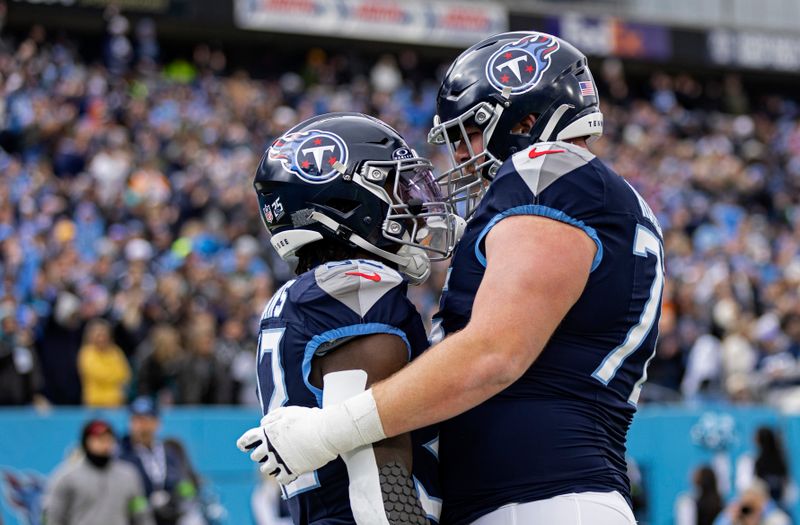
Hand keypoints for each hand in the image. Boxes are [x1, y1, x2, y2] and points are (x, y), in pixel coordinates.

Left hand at [236, 391, 385, 484]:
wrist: (326, 432)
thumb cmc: (309, 419)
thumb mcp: (289, 412)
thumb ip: (273, 417)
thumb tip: (262, 424)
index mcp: (268, 433)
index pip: (247, 440)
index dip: (244, 443)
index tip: (244, 445)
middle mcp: (271, 448)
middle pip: (255, 456)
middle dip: (260, 453)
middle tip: (270, 450)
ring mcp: (280, 461)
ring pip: (265, 469)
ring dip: (269, 466)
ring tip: (278, 461)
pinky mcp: (292, 471)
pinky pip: (280, 480)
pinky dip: (282, 476)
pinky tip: (287, 471)